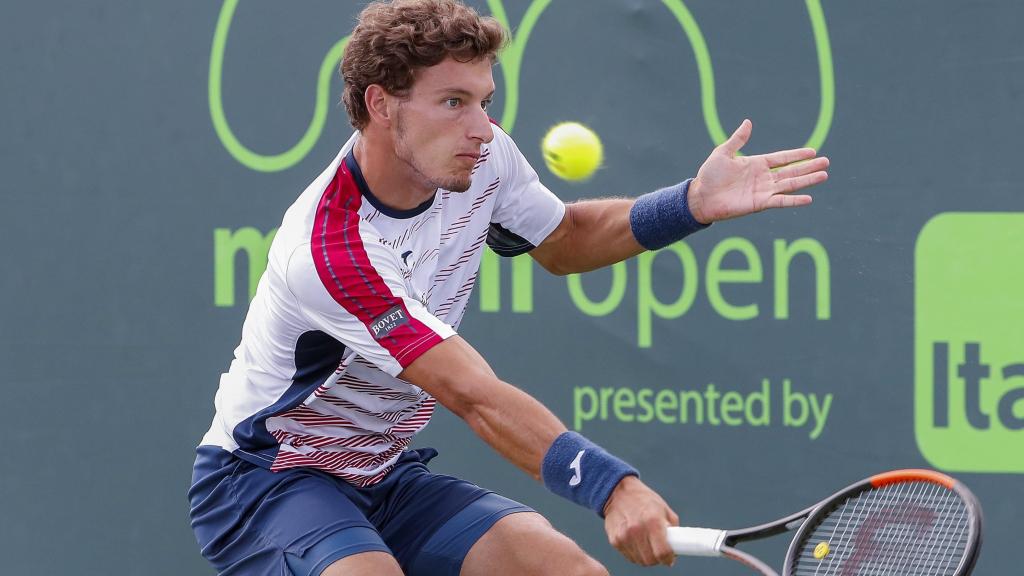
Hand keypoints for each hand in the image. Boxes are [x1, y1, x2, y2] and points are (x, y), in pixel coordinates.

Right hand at [603, 475, 679, 566]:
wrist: (617, 492)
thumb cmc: (642, 499)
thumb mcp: (663, 509)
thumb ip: (672, 528)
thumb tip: (677, 546)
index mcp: (653, 521)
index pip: (663, 552)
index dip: (668, 558)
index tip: (670, 558)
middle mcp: (637, 530)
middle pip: (651, 560)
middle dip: (658, 558)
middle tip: (659, 550)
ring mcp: (624, 536)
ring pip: (640, 561)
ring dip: (646, 556)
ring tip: (647, 544)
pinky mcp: (615, 540)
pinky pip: (629, 556)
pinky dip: (635, 553)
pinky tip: (636, 542)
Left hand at [688, 119, 829, 223]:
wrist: (700, 197)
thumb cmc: (709, 175)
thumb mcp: (723, 153)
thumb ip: (737, 140)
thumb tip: (748, 122)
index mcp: (756, 164)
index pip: (782, 158)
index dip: (797, 155)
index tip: (813, 151)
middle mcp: (763, 178)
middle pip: (791, 171)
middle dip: (808, 167)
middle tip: (826, 162)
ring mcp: (763, 191)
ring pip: (790, 184)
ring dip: (807, 180)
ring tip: (824, 175)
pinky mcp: (760, 204)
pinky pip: (780, 201)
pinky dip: (794, 200)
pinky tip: (809, 198)